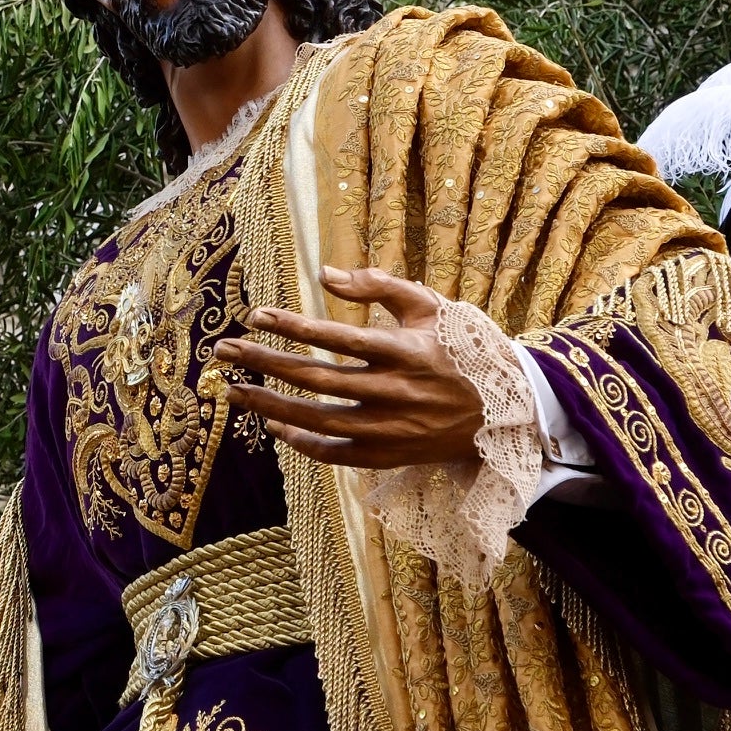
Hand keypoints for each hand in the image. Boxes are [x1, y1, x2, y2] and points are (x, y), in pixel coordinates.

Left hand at [214, 265, 487, 468]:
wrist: (506, 411)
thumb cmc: (462, 350)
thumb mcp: (430, 308)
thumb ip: (380, 286)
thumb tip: (325, 275)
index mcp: (407, 351)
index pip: (339, 337)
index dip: (295, 326)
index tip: (256, 315)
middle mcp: (397, 393)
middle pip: (318, 380)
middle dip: (265, 364)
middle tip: (223, 351)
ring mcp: (392, 429)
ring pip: (319, 420)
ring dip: (271, 406)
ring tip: (233, 390)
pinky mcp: (391, 455)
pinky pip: (337, 454)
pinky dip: (303, 442)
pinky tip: (274, 425)